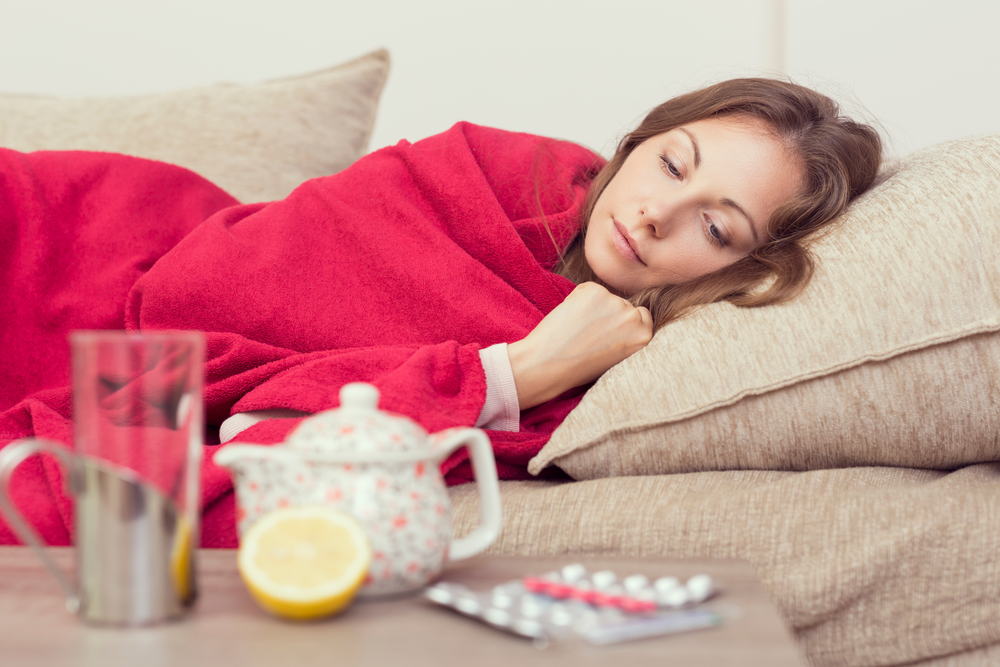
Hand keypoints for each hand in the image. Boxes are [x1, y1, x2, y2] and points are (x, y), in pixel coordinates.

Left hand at [507, 282, 652, 409]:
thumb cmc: (578, 368)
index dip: (624, 323)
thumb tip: (624, 319)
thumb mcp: (616, 359)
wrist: (548, 365)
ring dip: (593, 307)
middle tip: (589, 334)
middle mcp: (633, 317)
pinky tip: (569, 319)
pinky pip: (588, 290)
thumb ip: (626, 338)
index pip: (643, 316)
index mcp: (644, 336)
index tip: (611, 331)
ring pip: (605, 297)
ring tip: (577, 329)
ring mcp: (614, 301)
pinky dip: (578, 300)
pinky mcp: (593, 290)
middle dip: (609, 315)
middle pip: (624, 305)